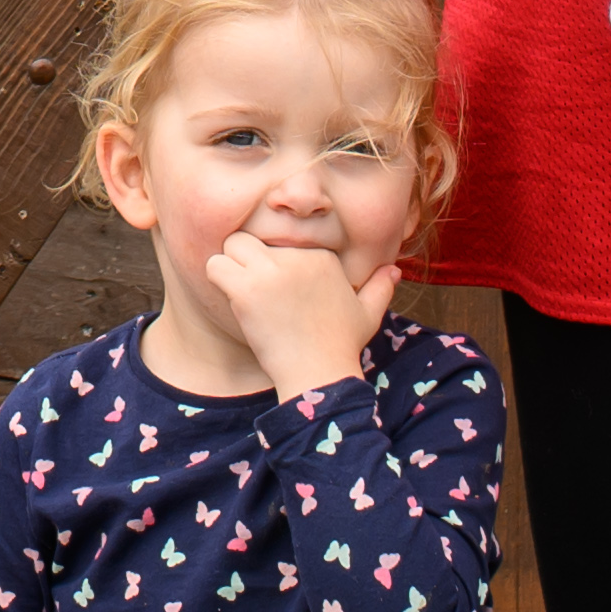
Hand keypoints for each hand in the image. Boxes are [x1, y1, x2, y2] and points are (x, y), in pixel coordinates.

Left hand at [195, 211, 399, 398]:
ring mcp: (272, 271)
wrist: (319, 374)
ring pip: (232, 245)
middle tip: (249, 285)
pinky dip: (217, 279)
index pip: (280, 240)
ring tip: (239, 291)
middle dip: (247, 258)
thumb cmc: (340, 346)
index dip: (273, 264)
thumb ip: (380, 288)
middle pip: (252, 237)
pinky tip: (230, 298)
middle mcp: (297, 257)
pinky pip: (215, 266)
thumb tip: (394, 270)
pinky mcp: (248, 289)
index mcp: (320, 256)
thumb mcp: (368, 314)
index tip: (278, 292)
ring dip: (229, 266)